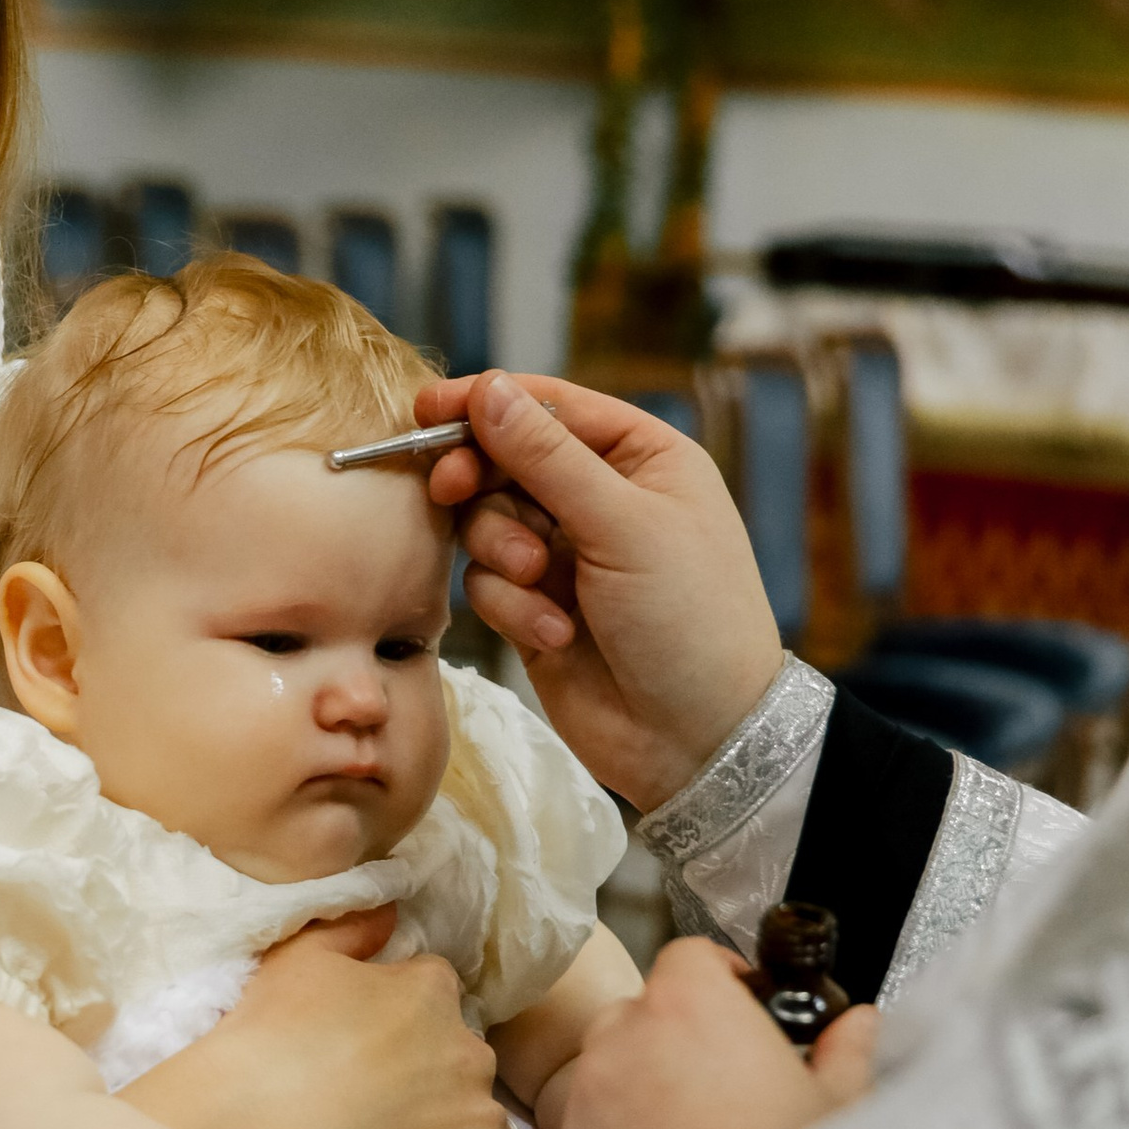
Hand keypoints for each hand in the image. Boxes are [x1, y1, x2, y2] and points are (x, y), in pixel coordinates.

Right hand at [129, 911, 534, 1128]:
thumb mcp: (295, 960)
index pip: (439, 1002)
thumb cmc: (265, 1046)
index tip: (370, 1058)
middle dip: (435, 1088)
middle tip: (378, 1118)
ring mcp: (481, 1122)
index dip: (405, 1031)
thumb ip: (353, 928)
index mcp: (430, 992)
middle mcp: (470, 1051)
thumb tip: (393, 912)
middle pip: (467, 1067)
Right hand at [415, 370, 783, 810]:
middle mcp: (602, 499)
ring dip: (502, 551)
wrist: (700, 740)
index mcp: (642, 459)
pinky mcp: (537, 609)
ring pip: (488, 523)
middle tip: (450, 489)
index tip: (428, 406)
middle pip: (506, 460)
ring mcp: (567, 556)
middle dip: (482, 480)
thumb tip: (489, 388)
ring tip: (540, 582)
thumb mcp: (624, 525)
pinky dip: (512, 606)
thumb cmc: (690, 620)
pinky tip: (556, 635)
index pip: (552, 407)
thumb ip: (548, 458)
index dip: (489, 403)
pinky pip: (490, 585)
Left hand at [554, 935, 878, 1128]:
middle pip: (643, 1012)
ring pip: (610, 1072)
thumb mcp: (839, 1112)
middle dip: (681, 1034)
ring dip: (645, 1086)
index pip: (692, 957)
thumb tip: (858, 1024)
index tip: (748, 1008)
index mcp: (689, 1008)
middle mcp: (622, 1043)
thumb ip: (847, 1054)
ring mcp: (586, 1104)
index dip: (723, 978)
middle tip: (730, 1081)